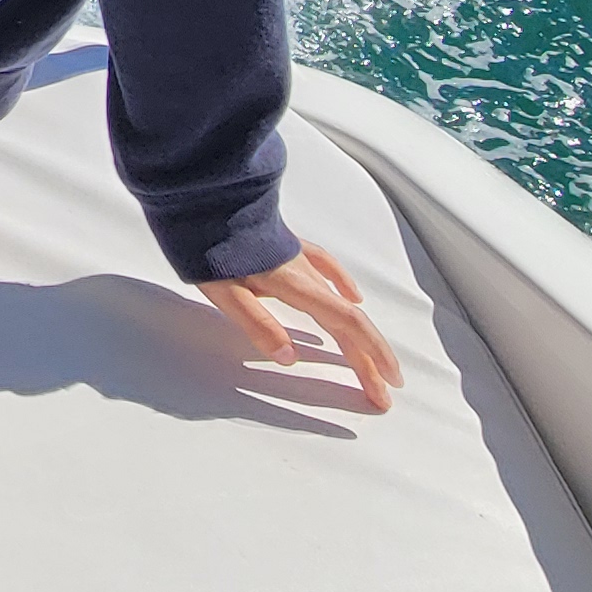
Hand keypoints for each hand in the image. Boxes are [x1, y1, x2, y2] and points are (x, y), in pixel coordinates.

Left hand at [202, 240, 404, 412]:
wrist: (202, 198)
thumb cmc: (209, 245)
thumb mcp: (227, 293)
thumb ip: (259, 324)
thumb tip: (290, 357)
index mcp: (295, 286)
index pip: (346, 324)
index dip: (371, 354)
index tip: (388, 383)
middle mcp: (305, 273)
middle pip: (348, 321)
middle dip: (369, 359)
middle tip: (383, 393)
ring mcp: (299, 259)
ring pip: (339, 301)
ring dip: (358, 334)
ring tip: (371, 358)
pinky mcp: (287, 249)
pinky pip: (326, 270)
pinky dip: (343, 286)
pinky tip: (352, 294)